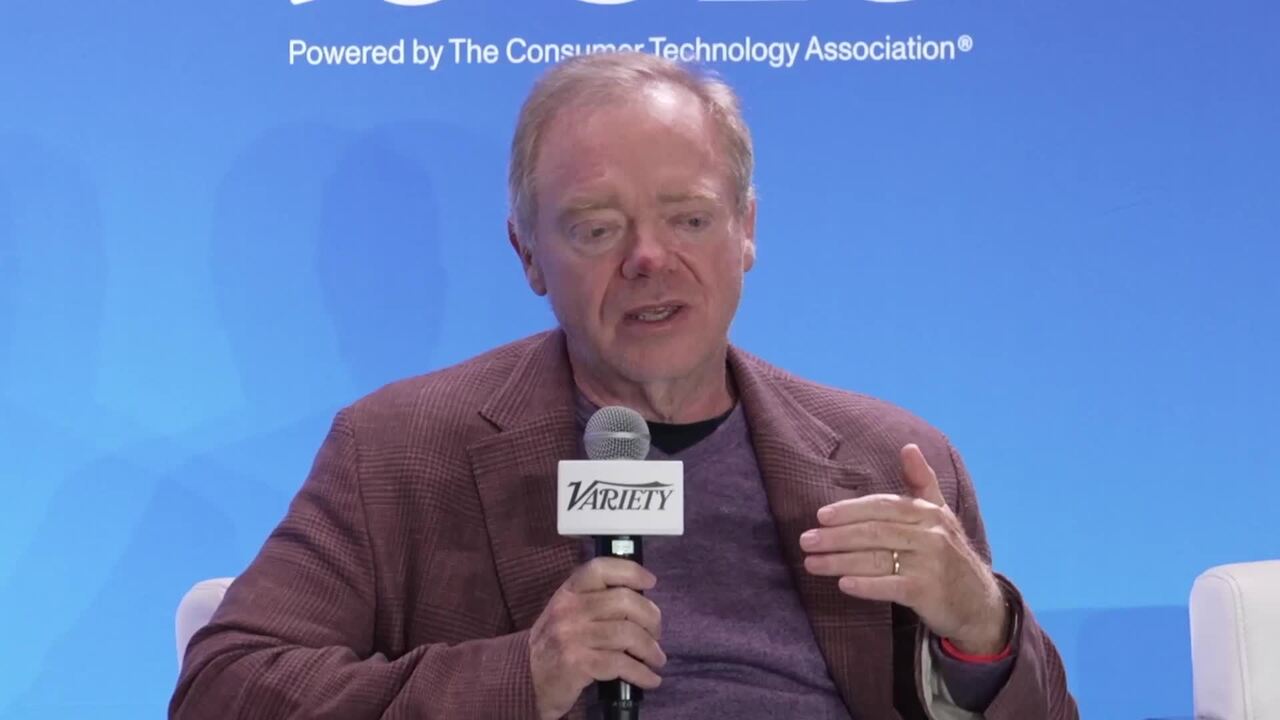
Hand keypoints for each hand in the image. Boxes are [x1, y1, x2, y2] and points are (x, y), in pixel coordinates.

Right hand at [528, 557, 665, 719]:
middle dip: (651, 618)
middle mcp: (569, 609)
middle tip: (657, 633)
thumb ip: (595, 601)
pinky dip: (642, 673)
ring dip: (650, 649)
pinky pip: (621, 664)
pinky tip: (650, 679)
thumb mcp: (567, 613)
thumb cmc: (554, 644)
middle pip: (624, 602)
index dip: (631, 571)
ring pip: (627, 634)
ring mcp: (572, 636)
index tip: (650, 582)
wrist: (524, 678)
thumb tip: (641, 601)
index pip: (601, 569)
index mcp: (569, 592)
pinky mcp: (577, 663)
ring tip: (657, 659)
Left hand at [800, 443, 1008, 654]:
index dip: (851, 510)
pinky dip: (866, 586)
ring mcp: (930, 564)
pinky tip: (843, 584)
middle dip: (836, 536)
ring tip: (811, 563)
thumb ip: (921, 481)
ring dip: (839, 561)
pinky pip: (891, 586)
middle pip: (874, 532)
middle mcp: (931, 535)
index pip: (883, 506)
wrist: (979, 603)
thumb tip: (908, 446)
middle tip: (805, 541)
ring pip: (876, 559)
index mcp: (929, 513)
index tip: (820, 516)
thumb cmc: (949, 555)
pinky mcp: (928, 593)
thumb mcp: (940, 514)